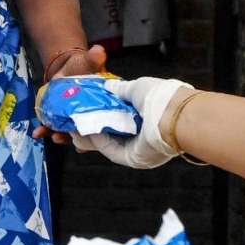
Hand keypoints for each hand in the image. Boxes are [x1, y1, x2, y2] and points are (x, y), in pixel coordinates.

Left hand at [40, 43, 108, 144]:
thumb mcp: (89, 62)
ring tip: (51, 136)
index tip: (92, 137)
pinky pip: (54, 127)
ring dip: (59, 136)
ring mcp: (74, 120)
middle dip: (76, 137)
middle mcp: (89, 117)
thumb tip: (99, 50)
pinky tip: (37, 133)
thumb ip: (94, 59)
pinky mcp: (60, 119)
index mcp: (102, 107)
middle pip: (86, 132)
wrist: (67, 69)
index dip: (100, 131)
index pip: (104, 122)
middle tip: (65, 136)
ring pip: (69, 133)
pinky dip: (45, 131)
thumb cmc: (83, 67)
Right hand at [71, 77, 192, 169]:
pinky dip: (97, 142)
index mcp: (146, 118)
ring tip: (72, 127)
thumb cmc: (160, 97)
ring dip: (89, 136)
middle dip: (90, 128)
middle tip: (72, 122)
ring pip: (108, 144)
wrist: (173, 114)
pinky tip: (85, 131)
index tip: (84, 109)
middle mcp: (142, 136)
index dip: (101, 114)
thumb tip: (106, 86)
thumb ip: (119, 90)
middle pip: (111, 133)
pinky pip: (111, 150)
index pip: (120, 118)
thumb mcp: (136, 88)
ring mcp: (138, 149)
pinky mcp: (133, 159)